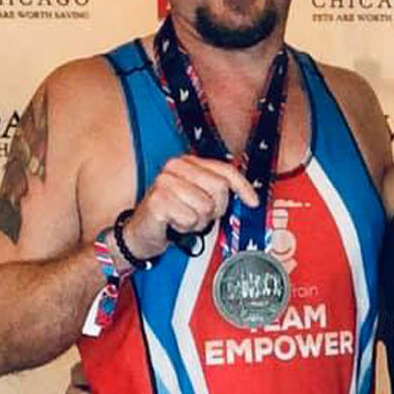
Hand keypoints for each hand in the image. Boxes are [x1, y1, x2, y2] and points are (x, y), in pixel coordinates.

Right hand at [120, 155, 258, 261]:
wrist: (140, 232)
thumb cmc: (171, 213)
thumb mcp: (198, 196)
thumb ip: (217, 190)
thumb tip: (247, 195)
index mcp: (188, 161)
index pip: (225, 170)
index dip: (243, 187)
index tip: (253, 202)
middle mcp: (176, 166)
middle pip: (219, 188)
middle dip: (215, 208)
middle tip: (200, 214)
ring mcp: (165, 182)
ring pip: (206, 206)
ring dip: (198, 220)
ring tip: (183, 218)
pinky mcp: (159, 200)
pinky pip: (190, 218)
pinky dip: (185, 227)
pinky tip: (173, 223)